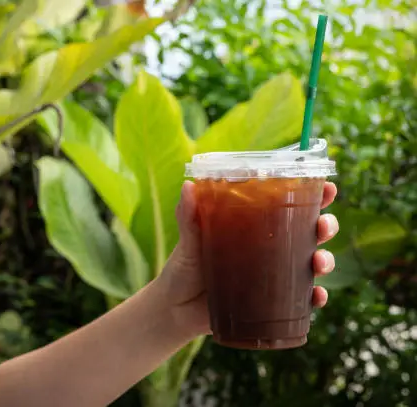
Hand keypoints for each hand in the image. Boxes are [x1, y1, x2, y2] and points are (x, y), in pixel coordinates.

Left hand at [158, 181, 339, 337]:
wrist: (175, 310)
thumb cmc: (183, 269)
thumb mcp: (187, 241)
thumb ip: (188, 216)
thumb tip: (188, 186)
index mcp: (253, 226)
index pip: (288, 205)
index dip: (314, 195)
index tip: (329, 187)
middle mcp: (269, 248)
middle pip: (308, 233)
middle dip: (325, 227)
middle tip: (323, 227)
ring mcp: (272, 276)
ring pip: (310, 265)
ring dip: (324, 261)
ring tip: (319, 263)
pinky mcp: (270, 302)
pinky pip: (300, 300)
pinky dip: (314, 298)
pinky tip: (316, 297)